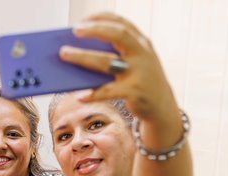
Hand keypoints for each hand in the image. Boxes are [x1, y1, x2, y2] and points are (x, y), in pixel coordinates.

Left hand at [59, 12, 177, 121]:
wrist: (162, 106)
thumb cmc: (140, 81)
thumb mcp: (133, 63)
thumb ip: (114, 55)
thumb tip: (79, 50)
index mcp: (141, 43)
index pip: (122, 22)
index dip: (102, 17)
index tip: (82, 19)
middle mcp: (142, 53)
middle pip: (118, 34)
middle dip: (95, 30)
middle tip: (74, 30)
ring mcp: (139, 72)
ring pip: (107, 62)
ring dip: (82, 57)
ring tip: (64, 54)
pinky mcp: (135, 92)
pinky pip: (109, 91)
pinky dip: (93, 94)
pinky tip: (80, 97)